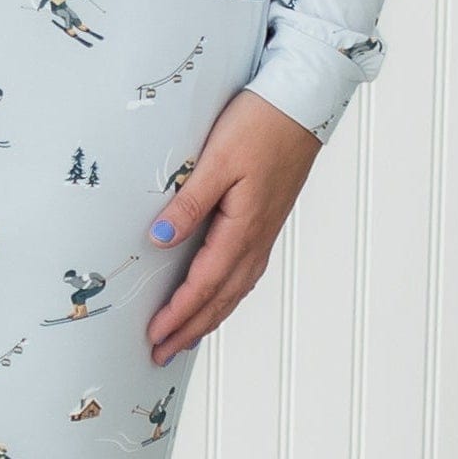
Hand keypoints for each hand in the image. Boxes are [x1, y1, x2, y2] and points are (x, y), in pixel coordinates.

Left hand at [143, 91, 320, 363]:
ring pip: (234, 290)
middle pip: (220, 298)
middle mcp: (257, 239)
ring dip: (208, 318)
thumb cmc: (260, 125)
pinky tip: (218, 299)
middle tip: (161, 354)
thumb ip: (189, 201)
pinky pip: (244, 274)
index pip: (204, 284)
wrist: (302, 104)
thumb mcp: (217, 160)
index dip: (179, 314)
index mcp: (243, 228)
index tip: (155, 336)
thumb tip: (160, 237)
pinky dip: (226, 296)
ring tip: (185, 339)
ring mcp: (265, 233)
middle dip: (190, 329)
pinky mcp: (266, 222)